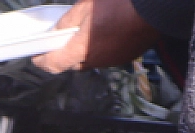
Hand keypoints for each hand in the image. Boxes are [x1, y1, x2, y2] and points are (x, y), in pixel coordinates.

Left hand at [33, 0, 159, 71]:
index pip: (53, 64)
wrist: (157, 5)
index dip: (42, 60)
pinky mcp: (126, 56)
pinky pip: (107, 56)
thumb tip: (57, 31)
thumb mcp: (85, 6)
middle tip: (62, 38)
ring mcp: (112, 60)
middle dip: (64, 52)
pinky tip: (106, 32)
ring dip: (84, 50)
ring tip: (87, 31)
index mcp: (81, 49)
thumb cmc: (121, 3)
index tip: (37, 54)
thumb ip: (67, 22)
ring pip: (90, 60)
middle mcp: (95, 60)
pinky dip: (102, 47)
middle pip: (72, 63)